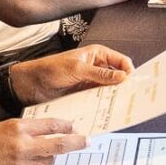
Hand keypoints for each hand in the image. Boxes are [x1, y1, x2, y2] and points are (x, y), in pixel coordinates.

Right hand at [0, 115, 86, 164]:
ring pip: (47, 161)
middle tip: (87, 141)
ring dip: (48, 156)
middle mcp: (22, 146)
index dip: (65, 126)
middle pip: (58, 145)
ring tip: (34, 153)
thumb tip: (44, 132)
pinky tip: (18, 164)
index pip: (50, 125)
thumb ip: (22, 130)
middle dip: (76, 143)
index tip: (75, 127)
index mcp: (17, 128)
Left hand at [10, 44, 130, 104]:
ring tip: (121, 106)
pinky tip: (108, 110)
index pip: (121, 61)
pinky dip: (104, 103)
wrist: (31, 84)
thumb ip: (100, 73)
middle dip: (124, 86)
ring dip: (114, 96)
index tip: (134, 84)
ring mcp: (91, 81)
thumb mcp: (77, 69)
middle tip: (131, 97)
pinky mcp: (85, 93)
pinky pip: (99, 98)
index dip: (129, 71)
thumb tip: (122, 76)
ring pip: (109, 89)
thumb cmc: (50, 69)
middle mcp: (96, 67)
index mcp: (97, 54)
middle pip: (118, 76)